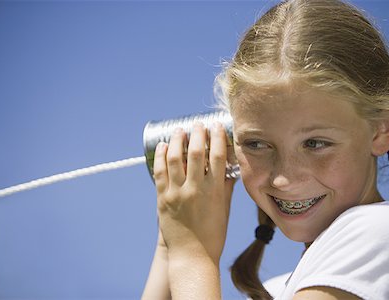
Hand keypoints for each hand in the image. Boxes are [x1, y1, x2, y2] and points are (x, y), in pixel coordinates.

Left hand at [153, 122, 234, 263]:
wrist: (192, 256)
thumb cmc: (212, 235)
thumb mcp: (224, 209)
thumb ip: (225, 187)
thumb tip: (228, 169)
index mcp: (214, 191)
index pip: (216, 156)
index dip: (216, 137)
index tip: (215, 126)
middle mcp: (195, 189)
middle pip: (195, 152)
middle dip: (197, 133)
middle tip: (197, 124)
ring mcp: (176, 193)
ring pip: (175, 158)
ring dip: (177, 140)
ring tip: (179, 130)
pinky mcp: (162, 199)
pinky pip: (160, 172)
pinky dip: (162, 156)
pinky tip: (164, 146)